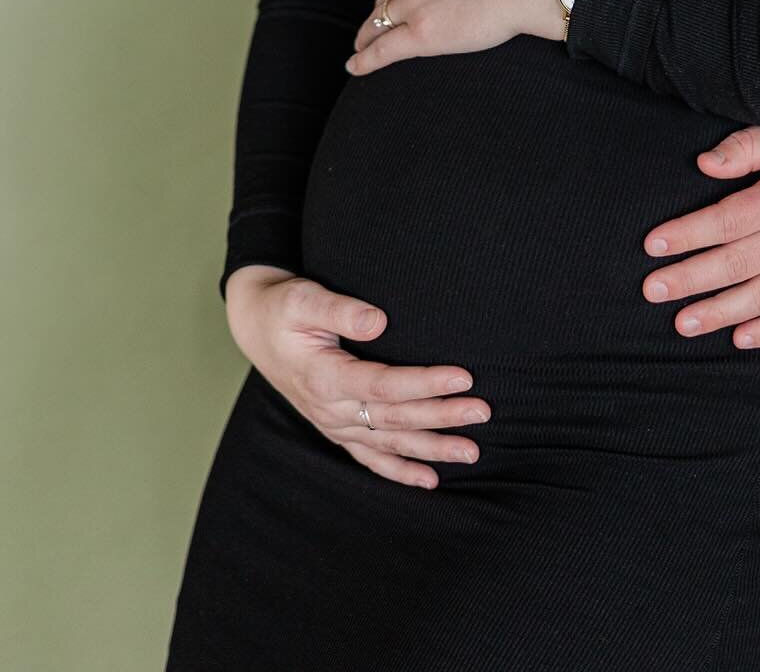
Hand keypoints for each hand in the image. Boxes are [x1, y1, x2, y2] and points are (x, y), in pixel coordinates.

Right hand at [223, 265, 492, 489]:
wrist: (256, 327)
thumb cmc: (283, 309)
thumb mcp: (304, 300)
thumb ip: (340, 310)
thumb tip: (378, 321)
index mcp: (325, 378)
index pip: (384, 386)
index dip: (425, 383)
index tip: (464, 377)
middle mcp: (331, 410)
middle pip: (395, 419)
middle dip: (441, 417)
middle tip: (483, 412)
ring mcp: (334, 424)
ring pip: (389, 444)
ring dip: (431, 449)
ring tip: (471, 452)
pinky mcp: (337, 427)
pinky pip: (371, 457)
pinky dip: (400, 471)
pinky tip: (430, 480)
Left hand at [641, 130, 759, 347]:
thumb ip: (749, 146)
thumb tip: (704, 165)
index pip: (726, 221)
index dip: (687, 234)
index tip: (653, 246)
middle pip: (736, 263)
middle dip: (690, 279)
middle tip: (652, 291)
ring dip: (720, 312)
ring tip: (683, 324)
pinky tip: (741, 339)